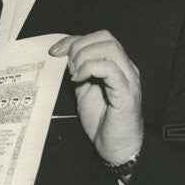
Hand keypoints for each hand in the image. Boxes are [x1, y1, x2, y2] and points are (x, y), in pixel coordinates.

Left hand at [50, 31, 142, 163]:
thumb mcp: (83, 90)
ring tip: (75, 74)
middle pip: (105, 37)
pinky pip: (110, 68)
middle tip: (68, 67)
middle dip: (79, 46)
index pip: (98, 37)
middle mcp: (126, 68)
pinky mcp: (127, 93)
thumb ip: (78, 72)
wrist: (116, 147)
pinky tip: (79, 80)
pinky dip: (90, 68)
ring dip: (84, 57)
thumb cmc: (102, 121)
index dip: (74, 40)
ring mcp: (129, 79)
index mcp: (117, 65)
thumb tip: (62, 57)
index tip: (55, 51)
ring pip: (109, 48)